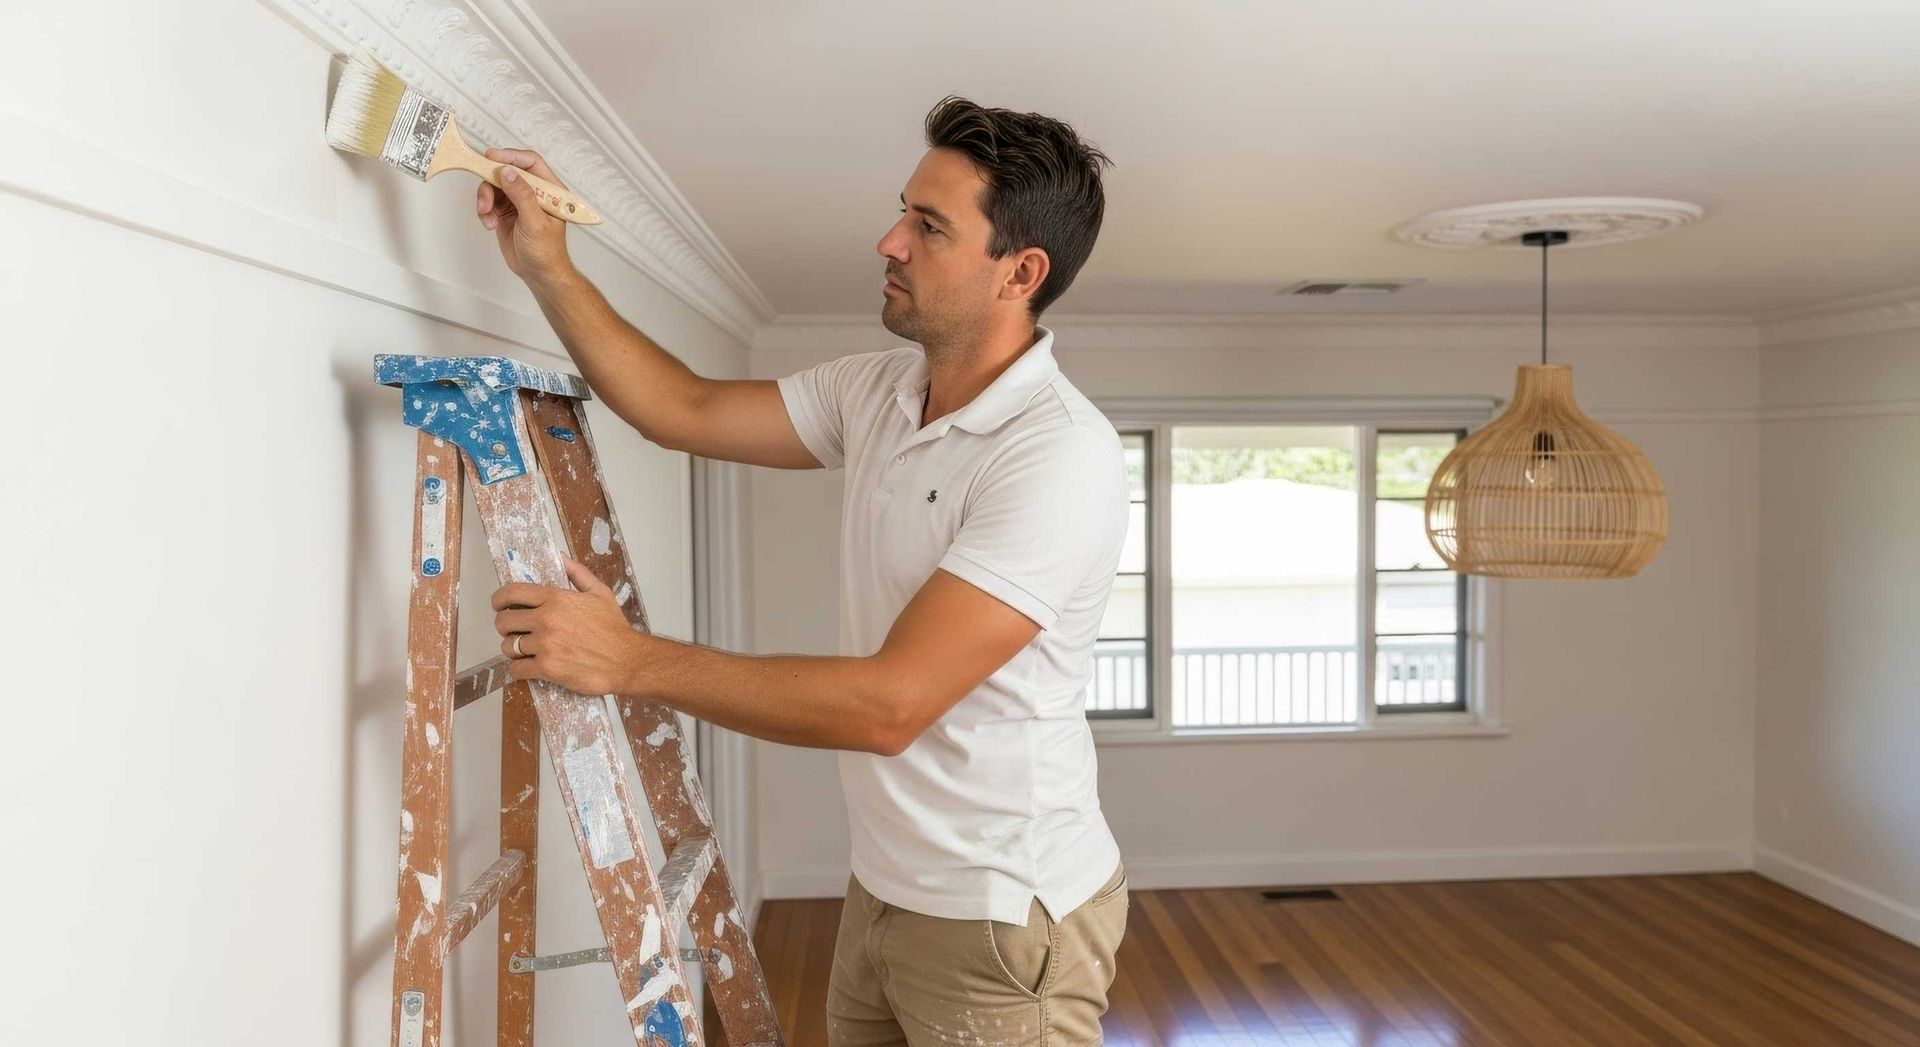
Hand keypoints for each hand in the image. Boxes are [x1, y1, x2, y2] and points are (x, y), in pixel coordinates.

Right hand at [476, 147, 573, 285]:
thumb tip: (508, 172)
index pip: (530, 163)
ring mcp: (517, 200)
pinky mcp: (505, 211)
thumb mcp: (535, 222)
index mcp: (549, 190)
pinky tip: (490, 224)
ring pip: (494, 185)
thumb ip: (522, 196)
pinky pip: (489, 201)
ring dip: (486, 198)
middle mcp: (533, 191)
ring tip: (487, 215)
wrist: (539, 274)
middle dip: (492, 180)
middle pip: (507, 171)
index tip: (492, 156)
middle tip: (484, 194)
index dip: (511, 156)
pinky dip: (485, 211)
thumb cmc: (546, 251)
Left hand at [492, 559, 646, 695]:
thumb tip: (559, 556)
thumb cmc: (614, 628)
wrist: (627, 661)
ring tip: (525, 651)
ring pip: (508, 647)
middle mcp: (546, 619)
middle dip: (505, 627)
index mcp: (556, 598)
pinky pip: (516, 669)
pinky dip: (519, 669)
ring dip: (513, 650)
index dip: (499, 599)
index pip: (511, 592)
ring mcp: (545, 645)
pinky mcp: (546, 668)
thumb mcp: (600, 593)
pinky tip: (529, 667)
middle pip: (503, 621)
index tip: (499, 605)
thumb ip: (577, 573)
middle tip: (515, 632)